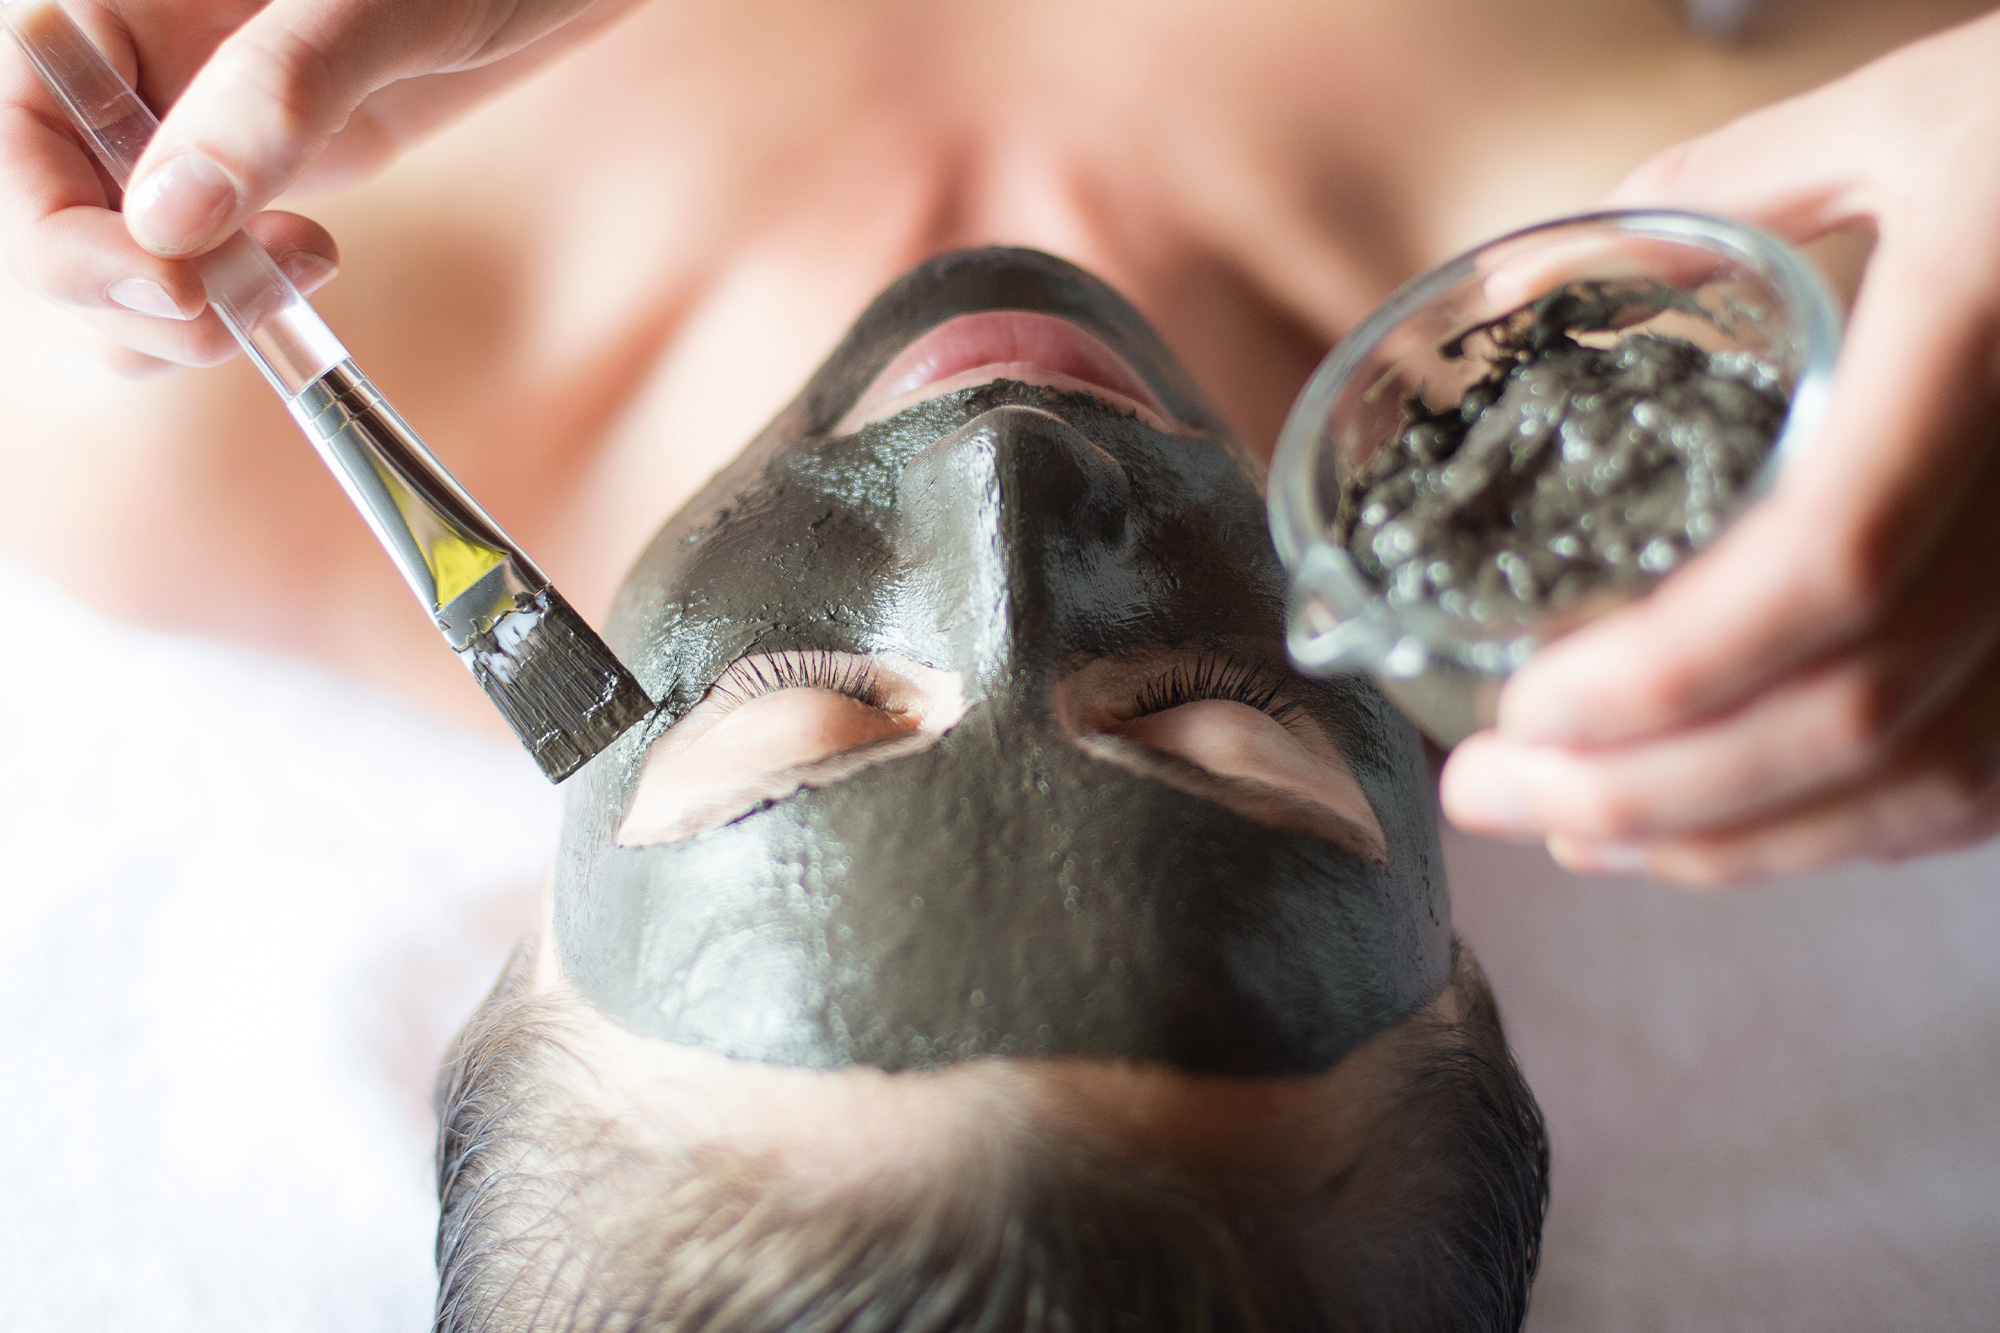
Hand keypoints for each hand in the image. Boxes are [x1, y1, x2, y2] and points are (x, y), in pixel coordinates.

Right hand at [0, 0, 639, 372]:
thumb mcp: (375, 7)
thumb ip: (273, 94)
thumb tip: (166, 227)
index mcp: (104, 2)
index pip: (17, 141)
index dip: (64, 238)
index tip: (173, 291)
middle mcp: (127, 65)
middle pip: (52, 221)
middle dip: (127, 299)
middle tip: (234, 320)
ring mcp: (185, 124)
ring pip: (118, 262)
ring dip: (182, 316)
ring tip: (298, 275)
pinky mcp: (251, 169)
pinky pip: (197, 262)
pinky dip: (234, 303)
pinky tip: (311, 265)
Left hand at [1440, 10, 1999, 886]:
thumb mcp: (1905, 116)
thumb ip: (1715, 194)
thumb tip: (1520, 285)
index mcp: (1983, 345)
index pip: (1831, 561)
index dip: (1667, 669)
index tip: (1526, 706)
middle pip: (1853, 709)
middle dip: (1645, 786)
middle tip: (1490, 795)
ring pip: (1925, 776)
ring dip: (1730, 838)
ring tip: (1578, 830)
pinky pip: (1982, 777)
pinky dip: (1845, 831)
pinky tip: (1724, 830)